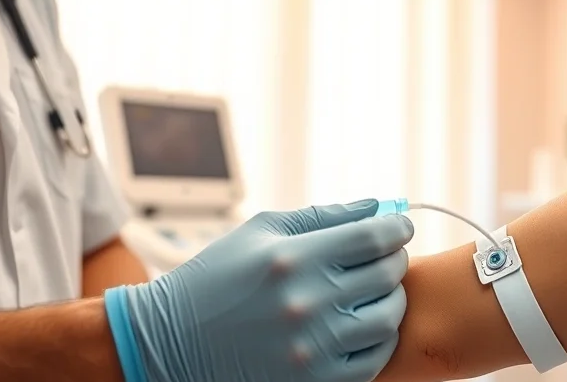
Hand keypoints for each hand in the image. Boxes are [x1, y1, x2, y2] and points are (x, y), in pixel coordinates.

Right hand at [104, 200, 413, 381]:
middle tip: (386, 257)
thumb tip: (377, 206)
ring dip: (391, 300)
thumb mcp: (259, 233)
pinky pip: (373, 360)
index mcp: (293, 259)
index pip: (374, 237)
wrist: (168, 343)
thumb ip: (323, 216)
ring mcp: (311, 348)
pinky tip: (362, 326)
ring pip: (388, 319)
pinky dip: (377, 340)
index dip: (397, 228)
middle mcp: (306, 304)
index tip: (399, 227)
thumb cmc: (215, 279)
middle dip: (394, 260)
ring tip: (375, 292)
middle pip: (387, 275)